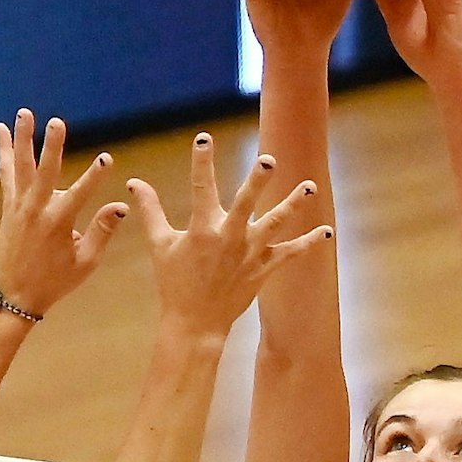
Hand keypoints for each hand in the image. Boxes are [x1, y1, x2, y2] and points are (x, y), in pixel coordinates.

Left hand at [0, 110, 128, 317]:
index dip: (95, 176)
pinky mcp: (9, 205)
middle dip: (52, 146)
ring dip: (23, 138)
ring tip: (24, 113)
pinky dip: (4, 150)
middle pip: (45, 172)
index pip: (81, 193)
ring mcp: (19, 206)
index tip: (107, 158)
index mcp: (58, 224)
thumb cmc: (54, 281)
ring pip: (21, 166)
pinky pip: (6, 172)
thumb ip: (102, 232)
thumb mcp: (85, 263)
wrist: (14, 295)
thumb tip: (121, 207)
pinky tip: (0, 129)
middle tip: (57, 122)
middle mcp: (36, 210)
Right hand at [127, 133, 332, 335]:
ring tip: (310, 185)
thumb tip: (134, 182)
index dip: (201, 161)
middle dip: (257, 180)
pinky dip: (309, 243)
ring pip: (276, 224)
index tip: (204, 137)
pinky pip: (290, 254)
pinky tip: (327, 232)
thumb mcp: (160, 245)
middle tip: (269, 159)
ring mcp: (249, 254)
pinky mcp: (263, 269)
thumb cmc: (175, 283)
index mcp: (203, 229)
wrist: (195, 324)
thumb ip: (150, 211)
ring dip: (294, 204)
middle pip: (246, 203)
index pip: (201, 187)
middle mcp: (229, 238)